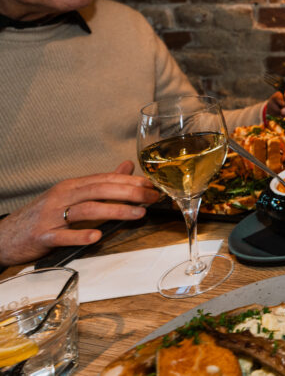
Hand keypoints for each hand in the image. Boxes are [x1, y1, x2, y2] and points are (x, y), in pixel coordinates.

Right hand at [0, 161, 159, 266]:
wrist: (5, 234)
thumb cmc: (44, 215)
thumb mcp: (71, 194)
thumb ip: (100, 183)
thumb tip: (127, 167)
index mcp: (72, 186)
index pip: (104, 179)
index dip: (130, 181)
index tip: (152, 185)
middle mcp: (62, 196)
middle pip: (99, 190)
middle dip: (129, 192)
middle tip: (152, 197)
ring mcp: (51, 216)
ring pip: (86, 209)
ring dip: (114, 211)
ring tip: (137, 214)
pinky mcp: (42, 236)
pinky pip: (63, 235)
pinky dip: (80, 235)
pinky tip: (97, 236)